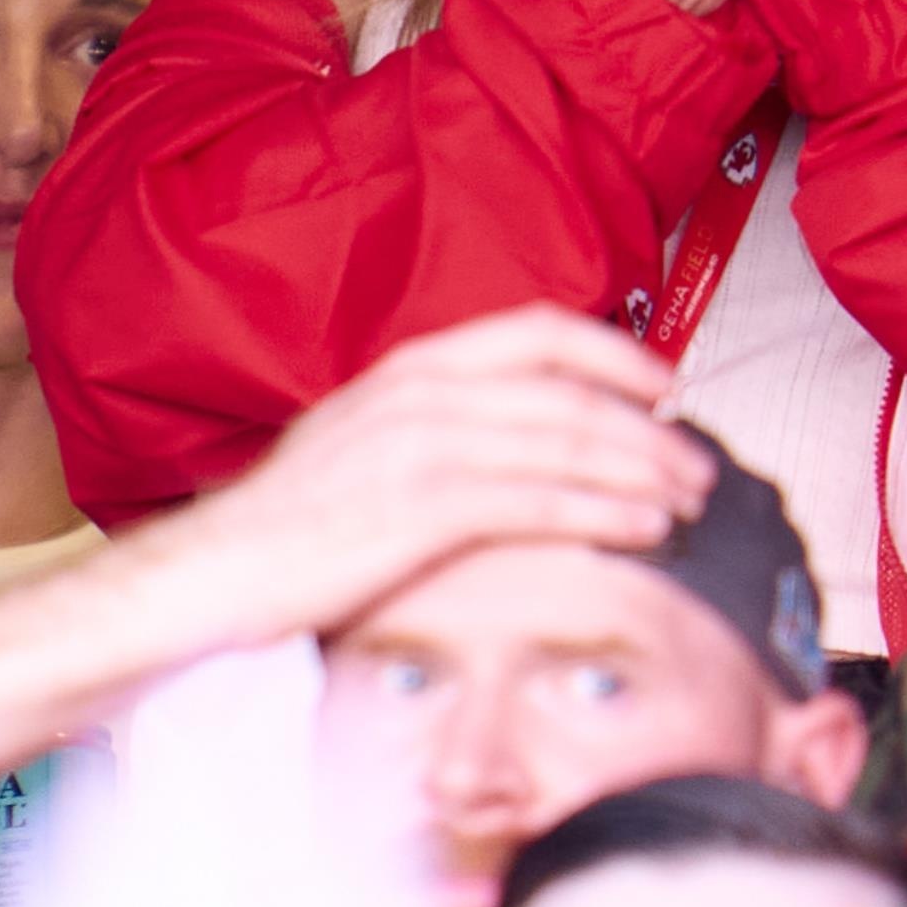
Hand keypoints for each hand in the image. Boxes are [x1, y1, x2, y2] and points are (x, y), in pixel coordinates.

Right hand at [172, 308, 716, 652]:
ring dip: (642, 470)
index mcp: (413, 367)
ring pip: (566, 444)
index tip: (665, 384)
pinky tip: (643, 527)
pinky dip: (603, 512)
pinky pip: (539, 503)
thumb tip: (509, 436)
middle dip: (647, 428)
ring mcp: (423, 448)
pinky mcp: (422, 511)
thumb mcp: (362, 443)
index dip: (614, 353)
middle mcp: (424, 393)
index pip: (538, 332)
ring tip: (689, 497)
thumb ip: (433, 425)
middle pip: (569, 394)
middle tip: (697, 461)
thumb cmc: (286, 524)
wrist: (208, 574)